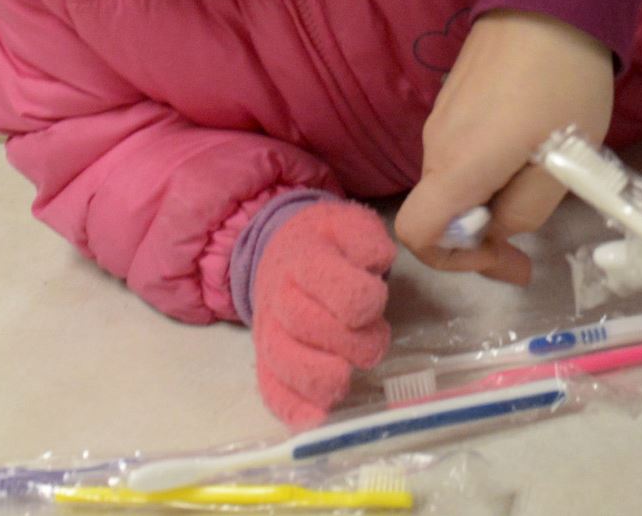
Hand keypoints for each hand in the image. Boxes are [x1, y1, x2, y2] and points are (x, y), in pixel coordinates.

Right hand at [252, 201, 393, 427]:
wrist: (283, 255)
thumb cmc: (329, 245)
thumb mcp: (350, 225)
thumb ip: (366, 239)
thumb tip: (375, 261)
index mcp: (304, 258)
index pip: (325, 280)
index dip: (357, 299)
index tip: (373, 307)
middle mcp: (280, 296)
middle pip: (306, 325)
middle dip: (347, 341)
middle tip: (374, 346)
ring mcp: (270, 332)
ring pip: (284, 361)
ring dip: (319, 377)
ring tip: (345, 379)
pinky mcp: (266, 362)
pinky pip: (271, 389)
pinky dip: (292, 408)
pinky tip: (317, 417)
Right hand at [394, 9, 613, 283]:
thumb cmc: (563, 84)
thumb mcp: (564, 161)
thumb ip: (526, 210)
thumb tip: (500, 227)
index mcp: (457, 166)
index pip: (417, 233)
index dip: (452, 261)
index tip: (499, 256)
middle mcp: (437, 142)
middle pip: (440, 208)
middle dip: (480, 235)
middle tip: (527, 246)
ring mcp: (444, 111)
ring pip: (454, 176)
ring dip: (488, 197)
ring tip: (541, 182)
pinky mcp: (457, 89)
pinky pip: (462, 144)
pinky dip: (487, 163)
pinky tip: (531, 145)